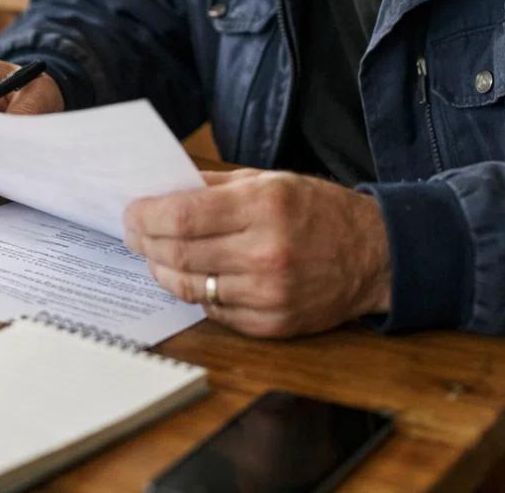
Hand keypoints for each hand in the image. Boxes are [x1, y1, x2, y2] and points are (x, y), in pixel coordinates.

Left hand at [123, 169, 391, 337]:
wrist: (374, 255)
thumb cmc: (318, 211)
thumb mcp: (270, 180)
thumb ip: (215, 187)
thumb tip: (162, 190)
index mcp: (262, 207)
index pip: (181, 216)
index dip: (145, 216)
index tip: (131, 212)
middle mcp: (264, 252)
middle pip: (178, 253)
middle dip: (145, 242)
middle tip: (135, 233)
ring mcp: (268, 293)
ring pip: (190, 287)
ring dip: (164, 271)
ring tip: (157, 256)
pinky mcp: (272, 324)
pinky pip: (215, 311)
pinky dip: (198, 294)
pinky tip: (196, 277)